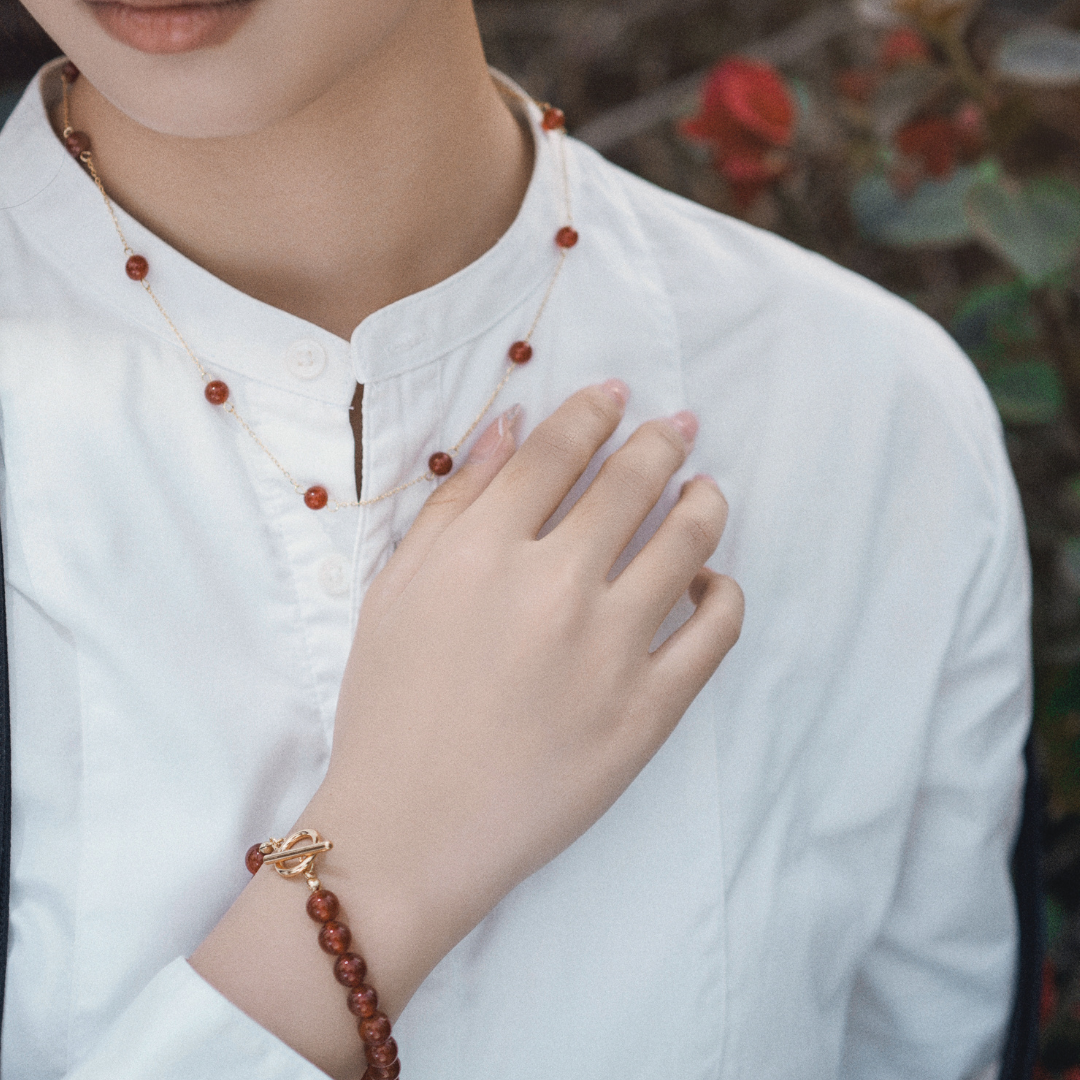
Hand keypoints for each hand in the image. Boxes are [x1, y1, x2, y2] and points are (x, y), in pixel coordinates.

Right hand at [192, 382, 741, 1077]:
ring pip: (688, 543)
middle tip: (681, 425)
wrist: (411, 831)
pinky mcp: (648, 712)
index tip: (618, 393)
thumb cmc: (388, 707)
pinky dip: (725, 594)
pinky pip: (715, 632)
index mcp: (484, 551)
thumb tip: (509, 425)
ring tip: (708, 492)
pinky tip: (713, 584)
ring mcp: (610, 650)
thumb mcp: (395, 590)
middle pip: (632, 482)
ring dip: (706, 502)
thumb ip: (454, 502)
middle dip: (663, 440)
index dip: (594, 411)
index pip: (558, 452)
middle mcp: (554, 587)